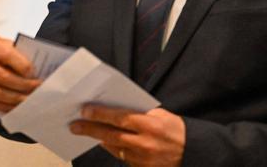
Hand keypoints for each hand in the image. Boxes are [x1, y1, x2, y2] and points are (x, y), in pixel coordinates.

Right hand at [0, 35, 40, 112]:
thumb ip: (11, 50)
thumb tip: (29, 68)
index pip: (7, 55)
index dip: (23, 66)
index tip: (34, 73)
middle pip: (2, 77)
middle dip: (23, 86)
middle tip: (37, 90)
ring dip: (14, 100)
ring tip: (28, 102)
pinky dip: (0, 106)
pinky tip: (11, 107)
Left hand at [69, 106, 184, 165]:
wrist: (192, 152)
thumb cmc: (175, 129)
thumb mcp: (160, 114)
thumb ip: (138, 112)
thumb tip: (114, 108)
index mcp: (149, 125)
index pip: (119, 118)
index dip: (100, 114)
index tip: (85, 110)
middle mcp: (145, 143)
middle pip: (111, 135)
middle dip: (90, 129)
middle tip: (74, 125)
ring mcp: (143, 158)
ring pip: (113, 148)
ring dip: (99, 139)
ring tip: (85, 131)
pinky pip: (122, 157)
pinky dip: (113, 148)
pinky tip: (104, 141)